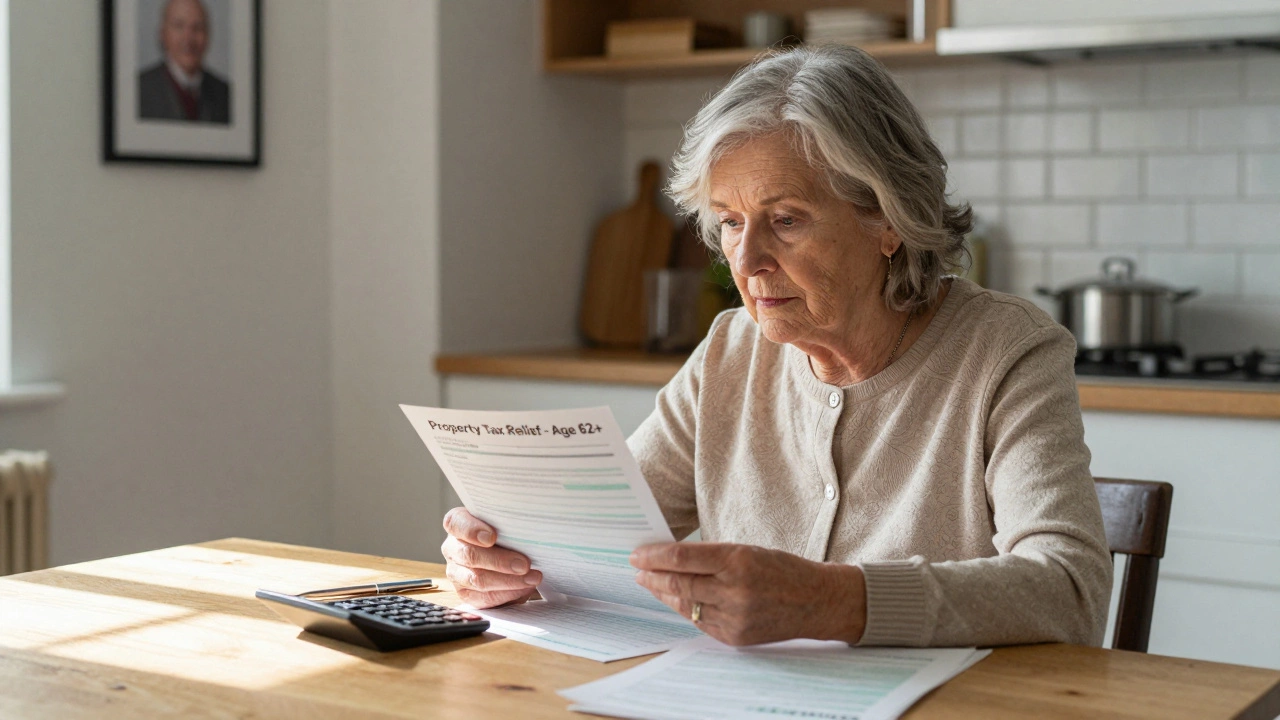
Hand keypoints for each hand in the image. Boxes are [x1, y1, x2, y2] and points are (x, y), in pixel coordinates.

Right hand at [441, 507, 541, 607]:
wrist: (508, 556)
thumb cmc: (506, 534)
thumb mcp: (506, 524)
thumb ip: (508, 524)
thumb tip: (528, 531)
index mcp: (457, 524)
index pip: (455, 523)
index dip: (472, 530)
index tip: (492, 537)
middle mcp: (452, 548)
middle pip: (469, 555)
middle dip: (500, 561)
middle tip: (524, 564)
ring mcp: (455, 573)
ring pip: (477, 579)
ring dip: (508, 580)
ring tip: (532, 578)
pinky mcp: (465, 594)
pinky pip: (484, 598)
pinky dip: (507, 594)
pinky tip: (524, 588)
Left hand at [631, 542, 865, 646]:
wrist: (816, 601)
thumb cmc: (782, 569)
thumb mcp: (748, 551)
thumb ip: (712, 556)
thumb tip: (672, 558)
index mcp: (738, 560)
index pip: (683, 558)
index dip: (655, 556)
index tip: (637, 554)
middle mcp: (735, 590)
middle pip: (679, 584)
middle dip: (652, 576)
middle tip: (637, 570)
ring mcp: (735, 617)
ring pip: (686, 606)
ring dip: (664, 595)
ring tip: (651, 585)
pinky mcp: (735, 637)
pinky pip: (701, 622)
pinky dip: (686, 610)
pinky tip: (676, 601)